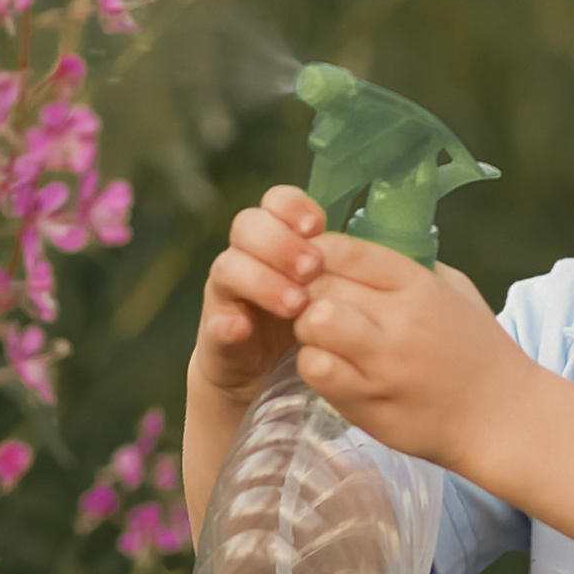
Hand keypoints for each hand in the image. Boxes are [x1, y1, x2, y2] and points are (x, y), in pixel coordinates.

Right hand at [193, 184, 325, 405]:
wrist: (261, 372)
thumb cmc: (303, 318)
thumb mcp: (323, 288)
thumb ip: (335, 265)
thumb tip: (361, 250)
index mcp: (274, 239)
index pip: (274, 201)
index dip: (292, 206)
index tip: (317, 226)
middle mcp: (244, 257)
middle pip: (247, 226)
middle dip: (281, 243)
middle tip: (312, 269)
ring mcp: (225, 293)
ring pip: (228, 268)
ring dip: (263, 282)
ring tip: (296, 305)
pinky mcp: (216, 333)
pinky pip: (213, 323)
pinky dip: (226, 323)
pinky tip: (242, 328)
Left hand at [295, 235, 516, 467]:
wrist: (503, 416)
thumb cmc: (477, 351)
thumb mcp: (456, 292)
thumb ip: (410, 268)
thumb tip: (361, 247)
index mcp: (420, 286)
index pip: (345, 251)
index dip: (315, 253)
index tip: (313, 266)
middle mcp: (402, 321)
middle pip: (320, 286)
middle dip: (306, 293)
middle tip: (316, 307)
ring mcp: (385, 365)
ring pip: (312, 324)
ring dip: (307, 329)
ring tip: (324, 339)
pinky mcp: (371, 403)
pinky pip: (317, 370)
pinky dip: (315, 365)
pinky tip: (332, 368)